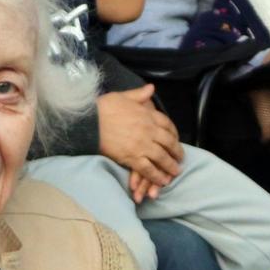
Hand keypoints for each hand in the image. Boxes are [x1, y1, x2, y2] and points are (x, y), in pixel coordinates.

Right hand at [97, 86, 183, 200]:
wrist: (89, 121)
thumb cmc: (103, 107)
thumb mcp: (123, 96)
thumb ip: (139, 94)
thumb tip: (151, 88)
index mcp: (147, 114)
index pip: (167, 124)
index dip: (174, 133)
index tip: (176, 139)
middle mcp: (148, 130)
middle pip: (168, 143)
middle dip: (176, 152)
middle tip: (180, 159)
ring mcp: (141, 144)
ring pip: (162, 157)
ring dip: (170, 166)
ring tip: (175, 173)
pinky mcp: (132, 157)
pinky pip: (148, 169)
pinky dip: (157, 176)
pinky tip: (162, 181)